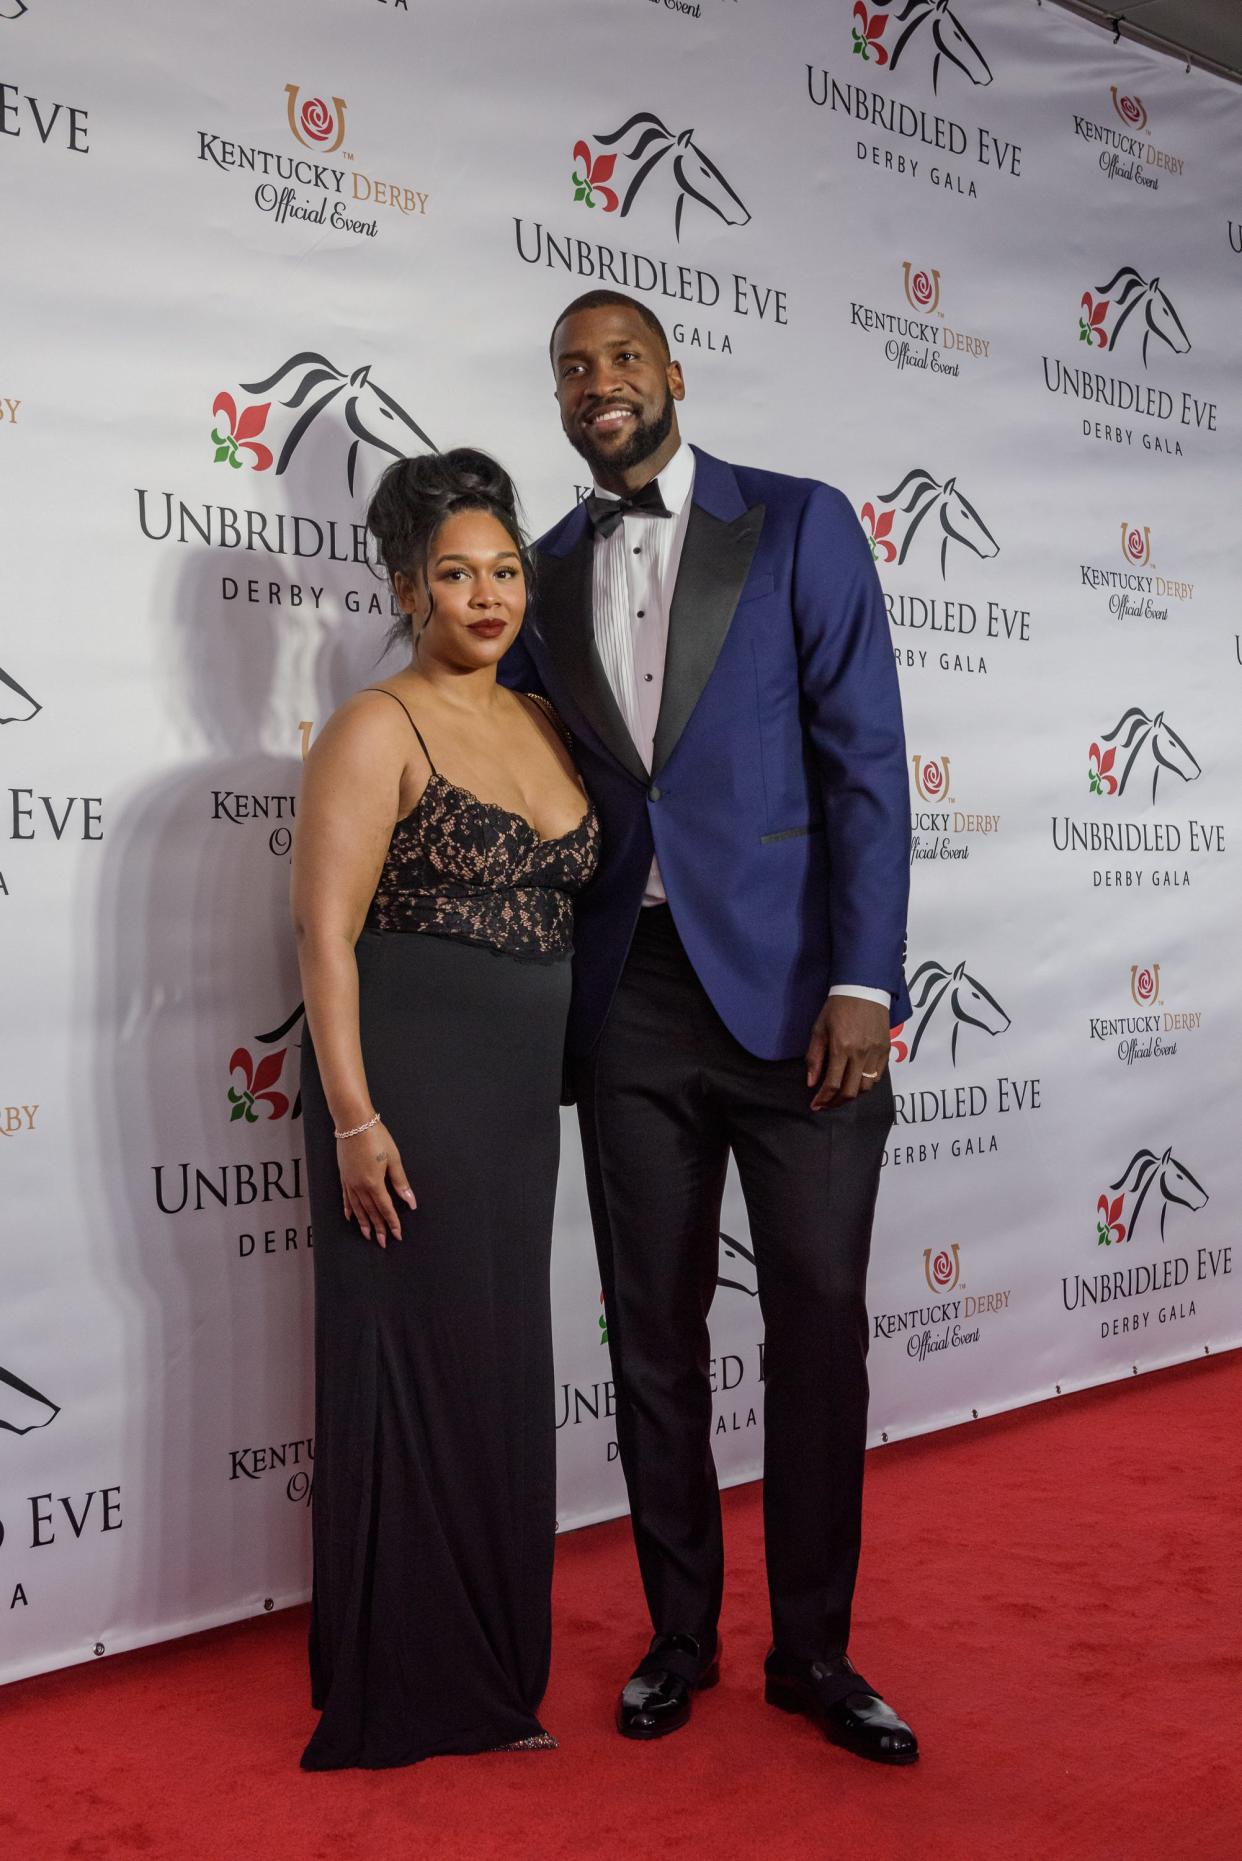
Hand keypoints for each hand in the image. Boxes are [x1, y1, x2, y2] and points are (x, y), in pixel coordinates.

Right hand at [336, 1120, 415, 1246]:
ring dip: (363, 1223)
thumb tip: (411, 1202)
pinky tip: (350, 1218)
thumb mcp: (393, 1158)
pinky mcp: (344, 1176)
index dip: (393, 1223)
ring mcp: (350, 1182)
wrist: (353, 1123)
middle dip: (378, 1228)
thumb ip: (401, 1182)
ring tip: (368, 1236)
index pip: (386, 1209)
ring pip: (358, 1209)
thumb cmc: (376, 1137)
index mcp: (374, 1183)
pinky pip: (346, 1198)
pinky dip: (349, 1210)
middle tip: (383, 1243)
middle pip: (371, 1212)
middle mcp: (360, 1187)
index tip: (397, 1235)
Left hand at [805, 995, 890, 1110]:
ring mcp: (876, 1053)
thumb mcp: (819, 1029)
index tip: (815, 1106)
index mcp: (841, 1048)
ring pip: (865, 1088)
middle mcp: (860, 1054)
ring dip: (851, 1096)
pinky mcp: (886, 1051)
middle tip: (826, 1105)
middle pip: (850, 1092)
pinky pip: (877, 1078)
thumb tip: (811, 1083)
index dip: (823, 1099)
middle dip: (835, 1103)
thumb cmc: (837, 1008)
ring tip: (839, 1096)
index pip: (832, 1084)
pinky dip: (865, 1086)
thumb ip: (814, 1058)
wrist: (864, 990)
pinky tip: (855, 1084)